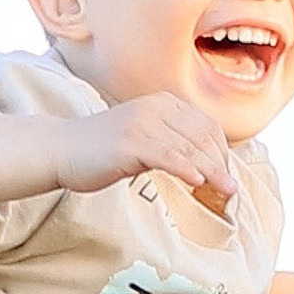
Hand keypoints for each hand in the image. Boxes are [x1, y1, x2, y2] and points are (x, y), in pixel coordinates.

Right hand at [52, 93, 236, 214]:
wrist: (62, 149)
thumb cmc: (101, 150)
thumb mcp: (142, 137)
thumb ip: (169, 143)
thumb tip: (201, 165)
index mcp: (162, 103)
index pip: (205, 125)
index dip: (221, 150)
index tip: (227, 173)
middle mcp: (155, 107)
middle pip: (202, 137)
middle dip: (221, 164)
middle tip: (232, 188)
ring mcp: (143, 123)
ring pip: (189, 148)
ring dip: (212, 171)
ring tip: (225, 191)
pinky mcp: (131, 142)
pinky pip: (168, 156)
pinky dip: (186, 169)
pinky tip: (197, 183)